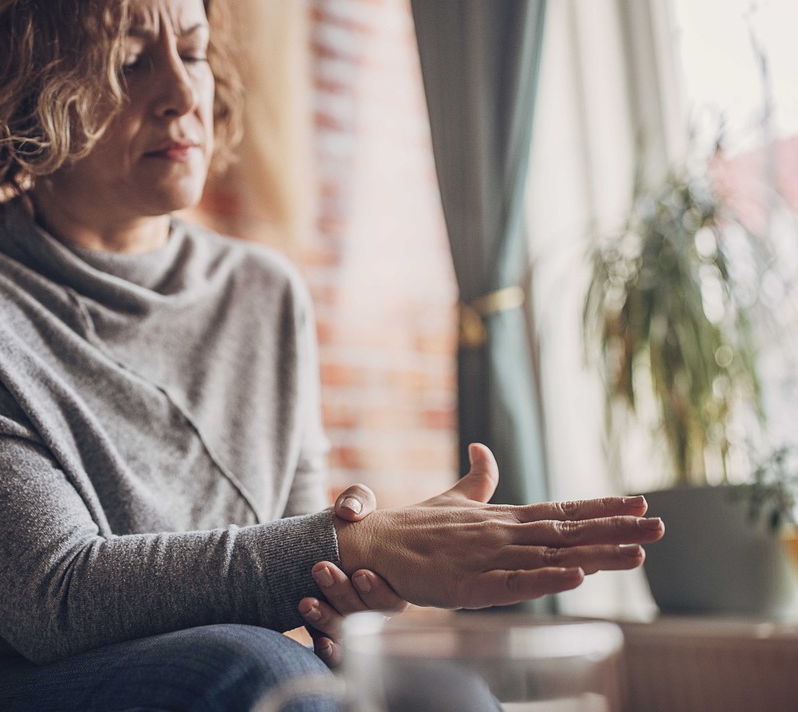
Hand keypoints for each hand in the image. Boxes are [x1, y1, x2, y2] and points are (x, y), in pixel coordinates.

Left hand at [299, 484, 408, 664]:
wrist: (320, 543)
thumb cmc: (346, 526)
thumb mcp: (353, 506)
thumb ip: (356, 500)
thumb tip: (349, 511)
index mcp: (389, 582)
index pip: (391, 598)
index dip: (378, 592)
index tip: (361, 574)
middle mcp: (374, 607)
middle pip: (367, 616)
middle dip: (344, 596)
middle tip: (321, 570)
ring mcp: (353, 622)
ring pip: (348, 635)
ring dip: (328, 620)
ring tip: (305, 602)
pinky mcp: (329, 633)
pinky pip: (335, 653)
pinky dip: (328, 650)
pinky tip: (319, 642)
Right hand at [334, 443, 664, 609]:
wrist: (372, 543)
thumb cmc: (414, 527)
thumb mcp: (452, 502)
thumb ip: (476, 480)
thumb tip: (483, 447)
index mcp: (503, 518)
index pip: (561, 511)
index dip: (601, 508)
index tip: (640, 502)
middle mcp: (502, 534)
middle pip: (568, 532)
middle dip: (616, 530)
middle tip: (660, 525)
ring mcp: (487, 557)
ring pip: (551, 557)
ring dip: (595, 556)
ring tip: (637, 553)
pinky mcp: (468, 584)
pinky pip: (513, 585)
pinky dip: (545, 582)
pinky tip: (574, 578)